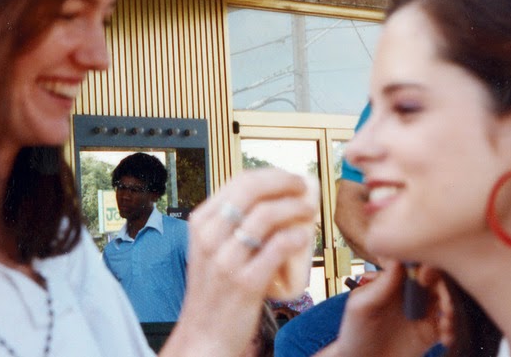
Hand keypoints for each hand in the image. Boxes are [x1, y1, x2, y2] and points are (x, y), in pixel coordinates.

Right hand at [160, 168, 316, 356]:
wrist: (205, 335)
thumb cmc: (215, 290)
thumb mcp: (211, 248)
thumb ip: (231, 223)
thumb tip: (271, 196)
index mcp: (201, 222)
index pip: (239, 181)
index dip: (271, 174)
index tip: (290, 179)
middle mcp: (209, 237)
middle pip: (252, 190)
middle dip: (285, 182)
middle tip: (305, 188)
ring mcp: (226, 260)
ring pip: (266, 215)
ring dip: (296, 207)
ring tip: (309, 212)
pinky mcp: (245, 283)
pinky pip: (278, 247)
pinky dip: (296, 236)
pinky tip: (304, 236)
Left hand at [317, 260, 449, 356]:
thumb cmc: (355, 333)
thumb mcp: (361, 307)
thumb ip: (380, 285)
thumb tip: (398, 260)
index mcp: (394, 280)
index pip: (415, 263)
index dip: (426, 266)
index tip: (426, 278)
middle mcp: (410, 292)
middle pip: (437, 279)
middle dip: (445, 289)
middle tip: (444, 305)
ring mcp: (421, 311)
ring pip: (446, 300)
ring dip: (452, 308)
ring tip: (446, 322)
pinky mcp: (430, 331)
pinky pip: (448, 324)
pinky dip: (453, 327)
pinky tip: (445, 337)